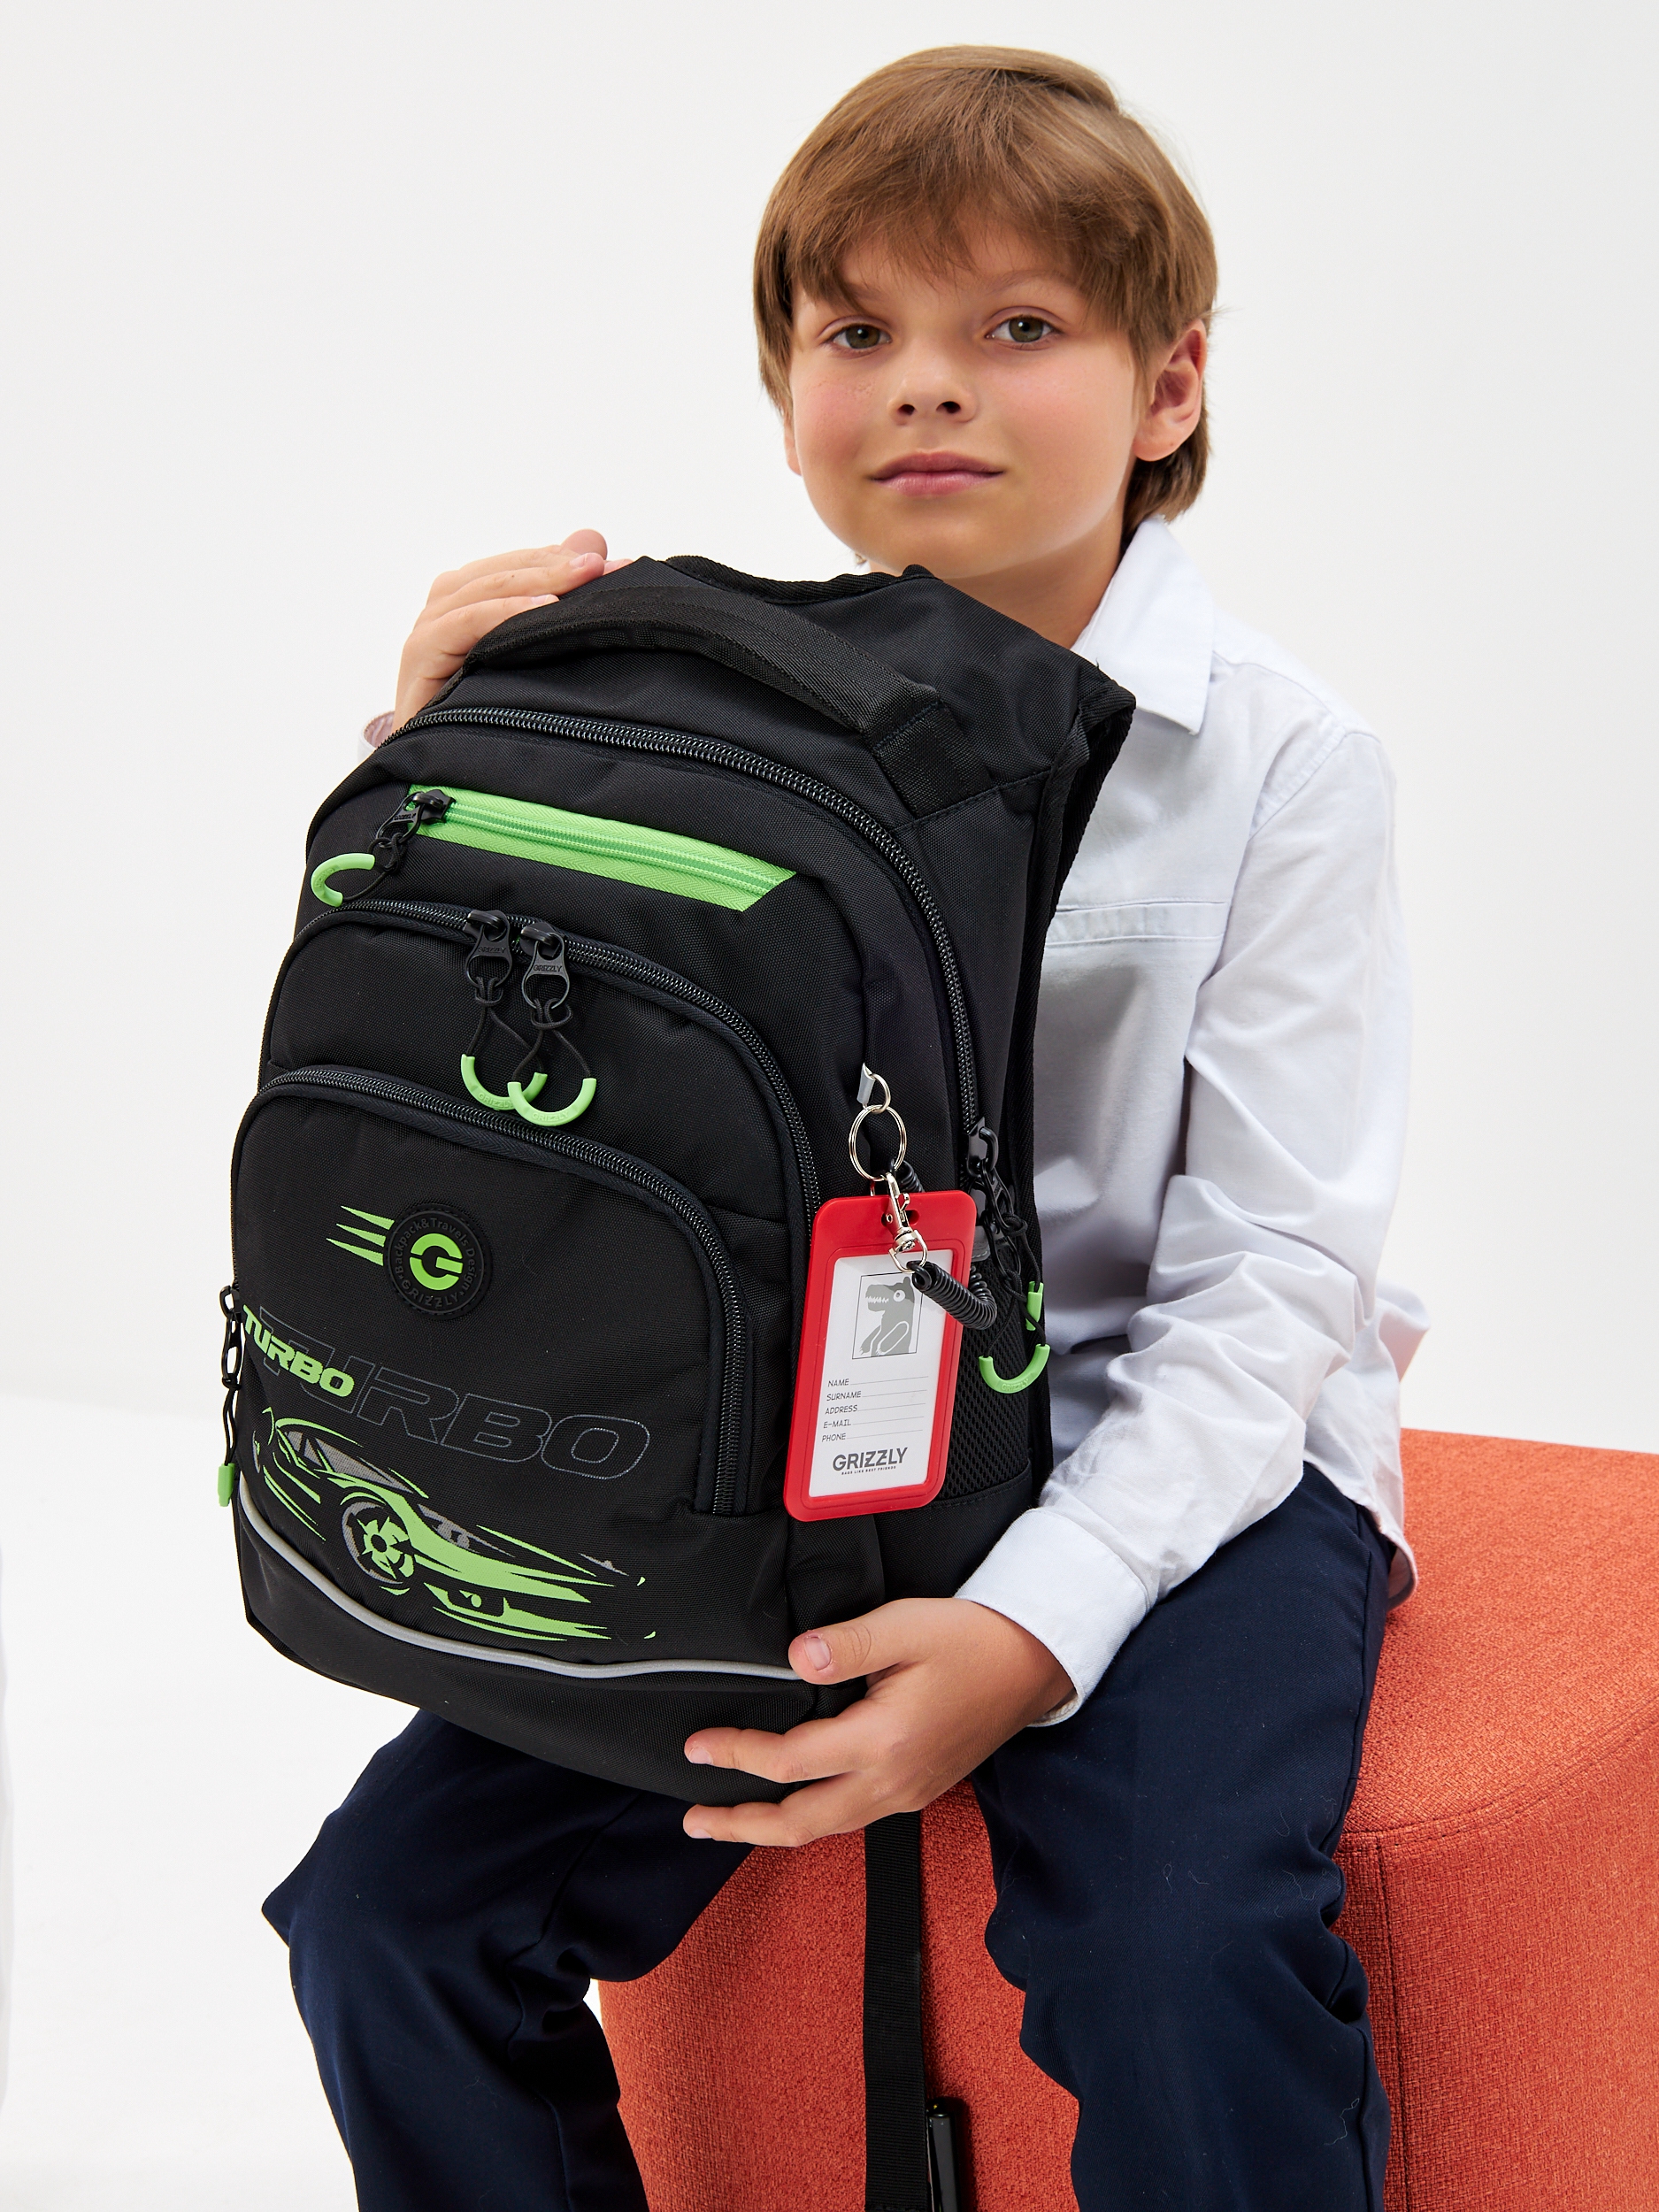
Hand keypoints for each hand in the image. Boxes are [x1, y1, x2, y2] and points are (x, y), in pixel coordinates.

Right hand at [391, 530, 624, 728]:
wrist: (441, 784)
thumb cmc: (486, 731)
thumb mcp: (533, 660)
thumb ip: (557, 599)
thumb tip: (592, 542)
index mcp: (469, 608)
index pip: (515, 567)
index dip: (561, 559)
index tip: (615, 564)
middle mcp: (443, 616)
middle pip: (498, 573)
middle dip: (554, 565)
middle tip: (603, 566)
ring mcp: (427, 636)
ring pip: (479, 590)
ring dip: (533, 580)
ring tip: (582, 578)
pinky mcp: (418, 662)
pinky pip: (459, 624)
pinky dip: (501, 613)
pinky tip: (542, 609)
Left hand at [682, 1598, 1073, 1846]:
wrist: (1031, 1663)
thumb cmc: (971, 1640)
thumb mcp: (905, 1627)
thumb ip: (845, 1645)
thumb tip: (793, 1660)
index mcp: (883, 1742)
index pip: (790, 1762)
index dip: (736, 1755)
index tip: (696, 1746)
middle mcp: (892, 1782)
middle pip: (800, 1823)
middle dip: (741, 1825)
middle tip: (695, 1820)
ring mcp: (907, 1794)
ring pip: (826, 1828)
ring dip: (773, 1829)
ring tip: (730, 1820)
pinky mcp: (917, 1791)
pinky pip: (851, 1817)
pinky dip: (811, 1817)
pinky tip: (794, 1800)